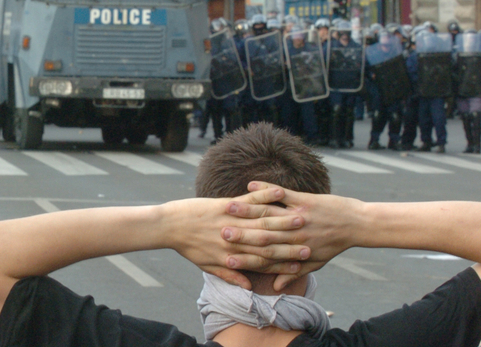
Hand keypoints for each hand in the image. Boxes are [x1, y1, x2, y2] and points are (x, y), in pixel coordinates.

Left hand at [161, 187, 310, 289]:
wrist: (169, 226)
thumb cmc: (188, 246)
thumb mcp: (208, 265)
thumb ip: (230, 276)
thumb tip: (248, 288)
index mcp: (231, 255)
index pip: (264, 260)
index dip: (284, 261)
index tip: (302, 261)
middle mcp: (234, 239)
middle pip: (268, 241)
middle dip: (291, 240)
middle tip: (311, 240)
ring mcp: (230, 220)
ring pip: (261, 220)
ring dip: (283, 217)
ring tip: (302, 216)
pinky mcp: (224, 204)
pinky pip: (248, 199)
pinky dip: (264, 195)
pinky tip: (279, 193)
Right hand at [223, 182, 362, 287]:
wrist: (356, 225)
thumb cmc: (333, 244)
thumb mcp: (315, 262)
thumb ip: (292, 274)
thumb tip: (276, 287)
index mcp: (293, 251)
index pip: (264, 256)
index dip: (245, 257)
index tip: (226, 257)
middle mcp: (294, 235)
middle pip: (261, 235)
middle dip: (239, 233)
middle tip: (218, 232)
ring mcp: (298, 216)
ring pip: (268, 214)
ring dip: (247, 210)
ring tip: (228, 208)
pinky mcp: (305, 200)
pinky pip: (282, 194)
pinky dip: (266, 189)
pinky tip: (250, 184)